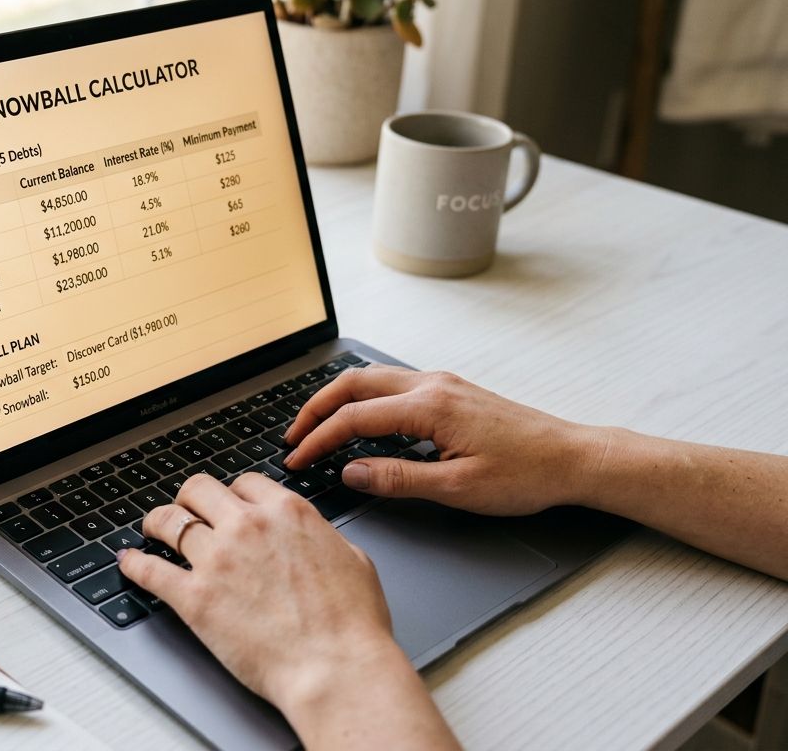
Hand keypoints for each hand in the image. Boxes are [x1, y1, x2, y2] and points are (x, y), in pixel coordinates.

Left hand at [118, 473, 457, 748]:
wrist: (335, 668)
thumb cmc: (352, 625)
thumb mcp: (353, 560)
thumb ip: (321, 538)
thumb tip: (313, 538)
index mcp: (286, 513)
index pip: (244, 482)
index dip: (231, 493)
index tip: (225, 504)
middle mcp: (247, 526)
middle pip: (198, 489)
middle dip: (189, 498)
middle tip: (185, 510)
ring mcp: (217, 560)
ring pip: (169, 521)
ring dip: (156, 523)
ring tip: (152, 529)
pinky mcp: (195, 597)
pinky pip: (150, 570)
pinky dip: (134, 564)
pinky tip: (129, 562)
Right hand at [283, 366, 603, 514]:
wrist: (574, 459)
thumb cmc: (526, 474)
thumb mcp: (457, 488)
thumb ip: (398, 478)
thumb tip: (352, 473)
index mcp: (430, 407)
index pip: (354, 418)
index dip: (318, 440)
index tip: (297, 461)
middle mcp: (432, 385)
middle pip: (354, 383)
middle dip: (316, 409)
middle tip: (293, 437)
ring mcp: (443, 384)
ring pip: (372, 379)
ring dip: (338, 400)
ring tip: (317, 428)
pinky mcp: (451, 391)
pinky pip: (393, 386)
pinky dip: (364, 400)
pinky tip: (361, 423)